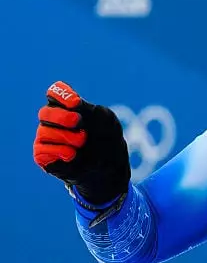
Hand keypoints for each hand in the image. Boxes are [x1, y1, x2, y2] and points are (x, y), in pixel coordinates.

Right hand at [33, 81, 130, 205]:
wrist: (109, 168)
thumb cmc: (108, 140)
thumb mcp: (105, 120)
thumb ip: (89, 109)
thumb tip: (72, 105)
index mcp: (68, 108)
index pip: (55, 94)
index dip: (61, 96)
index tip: (76, 102)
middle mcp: (54, 122)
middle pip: (45, 112)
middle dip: (62, 116)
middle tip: (78, 121)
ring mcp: (47, 138)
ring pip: (44, 131)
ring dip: (65, 136)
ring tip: (81, 142)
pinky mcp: (44, 156)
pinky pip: (41, 150)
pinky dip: (58, 150)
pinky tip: (71, 154)